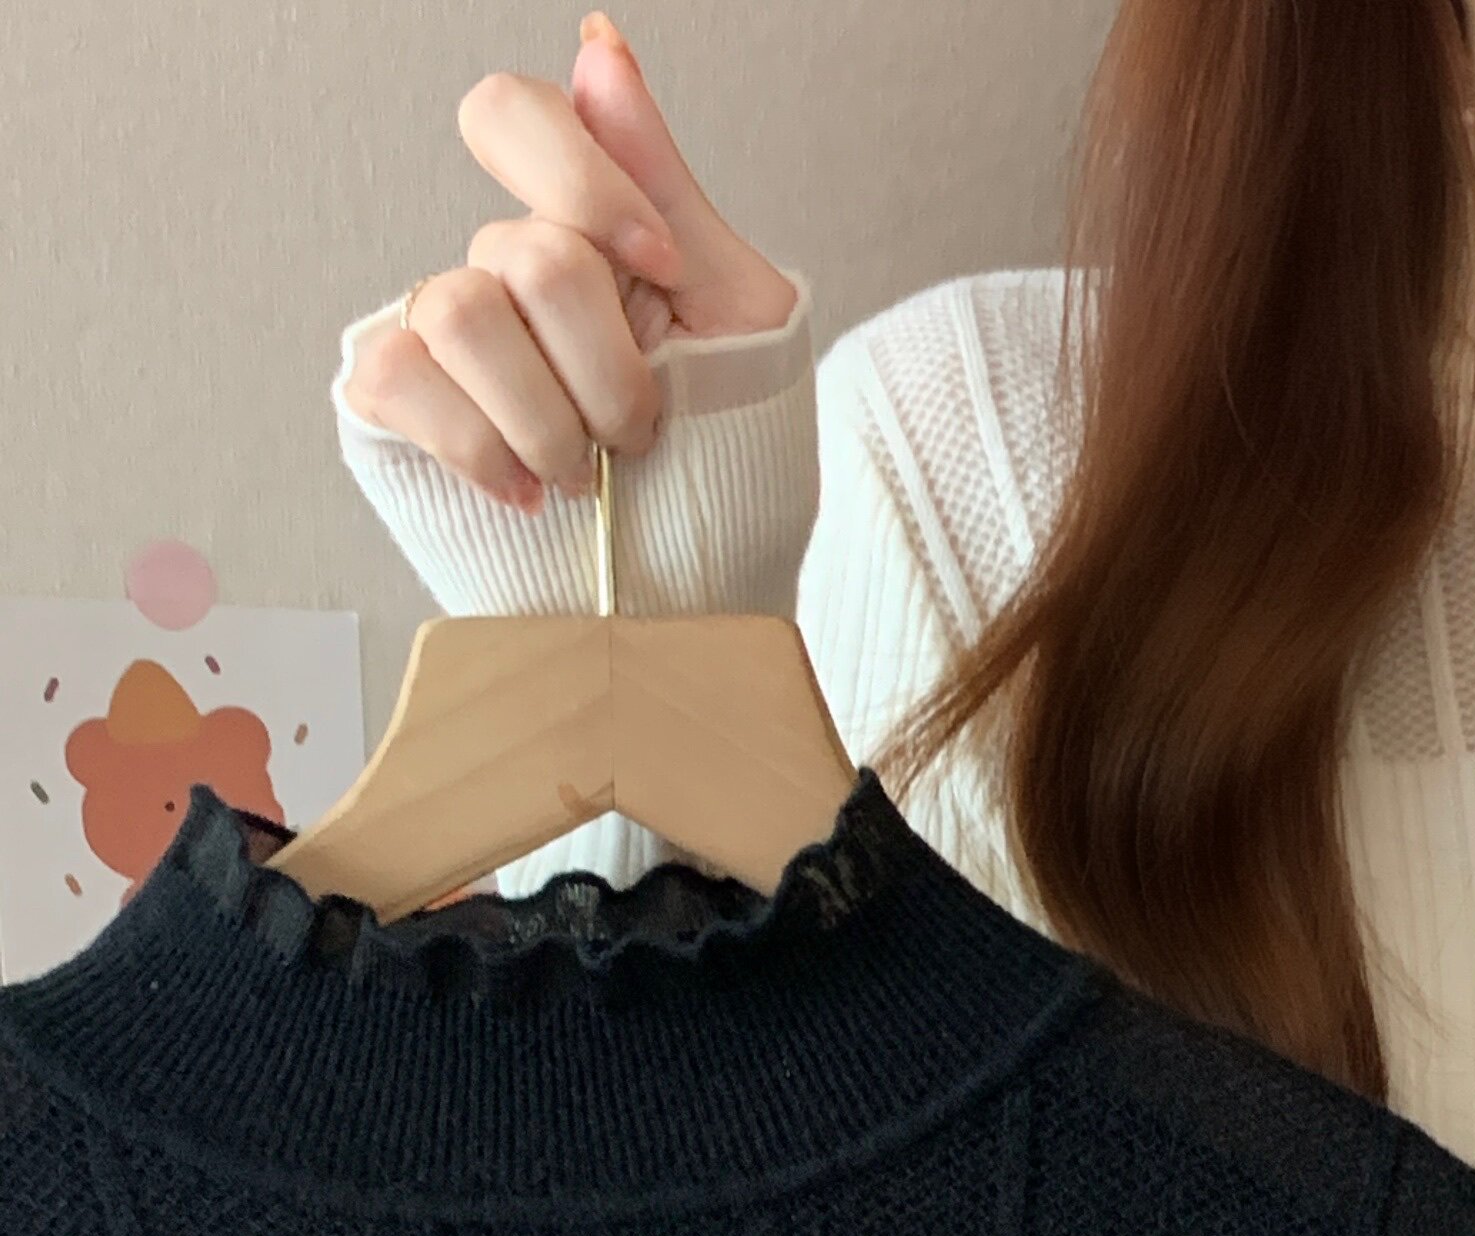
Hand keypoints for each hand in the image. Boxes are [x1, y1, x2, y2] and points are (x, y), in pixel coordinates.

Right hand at [340, 12, 798, 514]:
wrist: (704, 597)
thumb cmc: (731, 467)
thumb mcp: (738, 322)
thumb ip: (665, 187)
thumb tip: (596, 46)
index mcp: (577, 232)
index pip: (512, 115)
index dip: (585, 183)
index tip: (662, 271)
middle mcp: (496, 271)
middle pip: (523, 251)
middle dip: (608, 366)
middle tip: (640, 433)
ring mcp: (438, 337)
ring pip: (459, 313)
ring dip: (552, 419)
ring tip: (586, 475)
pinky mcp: (392, 409)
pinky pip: (396, 375)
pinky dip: (480, 448)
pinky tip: (526, 493)